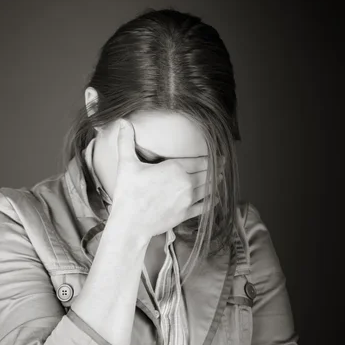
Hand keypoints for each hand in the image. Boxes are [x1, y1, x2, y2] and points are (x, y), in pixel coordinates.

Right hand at [112, 118, 223, 238]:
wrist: (131, 223)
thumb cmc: (128, 193)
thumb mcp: (126, 164)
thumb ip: (126, 141)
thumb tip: (121, 122)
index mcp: (175, 168)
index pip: (200, 161)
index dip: (212, 158)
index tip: (219, 156)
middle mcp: (186, 183)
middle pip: (207, 173)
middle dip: (216, 168)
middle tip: (222, 164)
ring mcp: (188, 199)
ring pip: (208, 188)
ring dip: (215, 182)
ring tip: (220, 178)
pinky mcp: (186, 214)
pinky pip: (205, 206)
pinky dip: (212, 201)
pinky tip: (215, 198)